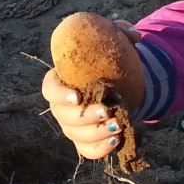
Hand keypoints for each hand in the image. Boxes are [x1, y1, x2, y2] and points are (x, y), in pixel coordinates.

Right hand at [43, 20, 141, 160]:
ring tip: (117, 125)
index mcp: (61, 81)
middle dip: (84, 117)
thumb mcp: (113, 42)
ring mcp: (72, 126)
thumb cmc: (107, 61)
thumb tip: (135, 36)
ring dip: (96, 133)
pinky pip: (87, 150)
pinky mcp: (86, 140)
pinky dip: (99, 149)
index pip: (48, 89)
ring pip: (76, 135)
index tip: (77, 96)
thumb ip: (120, 32)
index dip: (58, 94)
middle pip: (63, 116)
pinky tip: (116, 140)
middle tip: (106, 110)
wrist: (118, 86)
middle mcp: (61, 106)